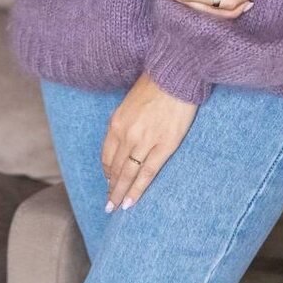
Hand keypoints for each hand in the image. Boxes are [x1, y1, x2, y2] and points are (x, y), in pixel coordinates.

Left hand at [101, 72, 197, 211]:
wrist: (175, 75)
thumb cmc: (155, 84)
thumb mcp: (130, 101)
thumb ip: (124, 122)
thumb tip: (122, 139)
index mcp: (117, 122)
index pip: (107, 155)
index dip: (107, 171)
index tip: (108, 181)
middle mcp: (126, 134)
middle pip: (115, 168)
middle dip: (111, 187)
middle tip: (108, 204)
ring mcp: (144, 141)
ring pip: (128, 174)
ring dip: (120, 193)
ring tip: (117, 207)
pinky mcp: (164, 146)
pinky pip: (147, 174)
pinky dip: (137, 189)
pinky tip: (131, 201)